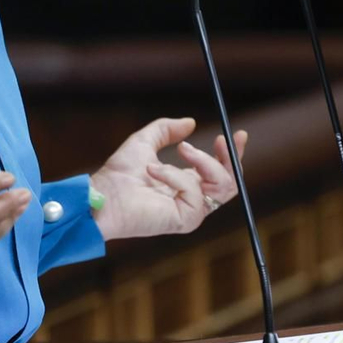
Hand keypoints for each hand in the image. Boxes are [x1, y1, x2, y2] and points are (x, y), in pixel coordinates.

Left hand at [89, 117, 248, 241]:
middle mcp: (192, 200)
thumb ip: (167, 131)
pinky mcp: (186, 220)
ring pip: (222, 184)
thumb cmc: (119, 174)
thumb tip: (190, 122)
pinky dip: (175, 175)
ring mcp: (192, 212)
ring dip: (204, 161)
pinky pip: (195, 190)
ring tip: (182, 149)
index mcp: (185, 184)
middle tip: (221, 139)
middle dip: (231, 158)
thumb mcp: (145, 142)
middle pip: (231, 181)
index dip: (232, 154)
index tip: (238, 134)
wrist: (104, 195)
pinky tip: (154, 171)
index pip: (220, 171)